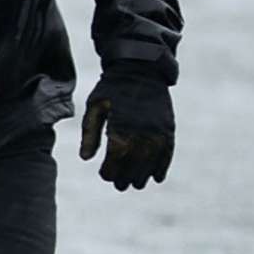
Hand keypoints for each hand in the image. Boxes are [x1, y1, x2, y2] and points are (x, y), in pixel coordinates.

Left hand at [78, 73, 174, 189]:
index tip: (104, 175)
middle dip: (126, 177)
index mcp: (121, 124)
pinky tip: (156, 178)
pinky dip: (163, 167)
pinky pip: (168, 152)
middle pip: (135, 163)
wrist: (141, 68)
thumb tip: (85, 159)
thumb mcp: (95, 106)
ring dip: (143, 176)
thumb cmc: (112, 88)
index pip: (116, 157)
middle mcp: (142, 129)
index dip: (110, 170)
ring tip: (135, 183)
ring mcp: (158, 129)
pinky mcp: (168, 127)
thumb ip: (90, 133)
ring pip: (152, 161)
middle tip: (119, 185)